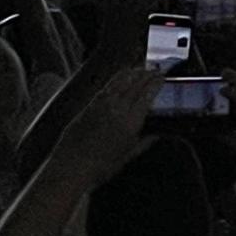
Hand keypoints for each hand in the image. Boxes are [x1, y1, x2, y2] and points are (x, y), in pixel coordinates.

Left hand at [59, 56, 160, 183]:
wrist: (73, 165)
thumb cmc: (100, 166)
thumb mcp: (127, 157)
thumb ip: (144, 143)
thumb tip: (156, 135)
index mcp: (130, 122)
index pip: (146, 95)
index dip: (155, 84)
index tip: (162, 77)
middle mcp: (117, 109)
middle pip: (135, 85)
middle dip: (147, 75)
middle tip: (155, 70)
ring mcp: (102, 104)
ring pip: (120, 82)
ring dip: (132, 73)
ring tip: (141, 69)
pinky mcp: (90, 105)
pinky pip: (107, 86)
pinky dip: (117, 78)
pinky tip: (121, 76)